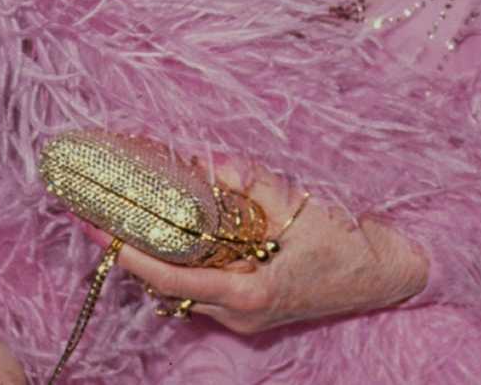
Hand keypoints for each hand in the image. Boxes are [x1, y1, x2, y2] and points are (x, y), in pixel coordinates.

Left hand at [103, 167, 427, 336]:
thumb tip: (205, 164)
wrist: (388, 272)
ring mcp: (243, 317)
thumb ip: (249, 185)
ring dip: (152, 255)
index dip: (128, 252)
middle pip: (167, 284)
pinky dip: (181, 259)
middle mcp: (239, 314)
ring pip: (182, 286)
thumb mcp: (298, 206)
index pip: (170, 277)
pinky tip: (167, 230)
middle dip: (129, 249)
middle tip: (92, 216)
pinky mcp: (249, 309)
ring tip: (118, 217)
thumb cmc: (348, 241)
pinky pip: (203, 285)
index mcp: (248, 294)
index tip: (95, 229)